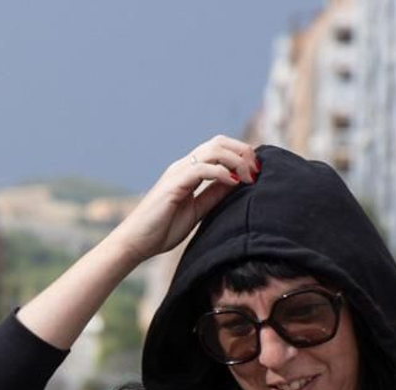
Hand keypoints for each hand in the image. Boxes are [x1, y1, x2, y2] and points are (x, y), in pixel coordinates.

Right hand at [109, 136, 258, 262]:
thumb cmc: (163, 228)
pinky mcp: (173, 184)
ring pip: (212, 150)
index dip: (241, 155)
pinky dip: (221, 172)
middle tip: (257, 169)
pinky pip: (201, 169)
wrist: (138, 241)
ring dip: (236, 160)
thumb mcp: (197, 211)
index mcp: (189, 171)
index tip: (257, 171)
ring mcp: (177, 172)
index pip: (218, 149)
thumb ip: (213, 196)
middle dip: (242, 151)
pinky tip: (233, 182)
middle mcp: (183, 166)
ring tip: (249, 176)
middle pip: (218, 142)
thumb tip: (236, 184)